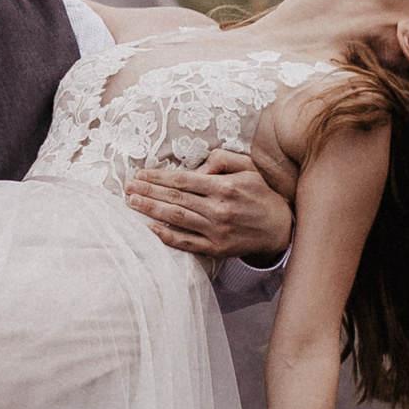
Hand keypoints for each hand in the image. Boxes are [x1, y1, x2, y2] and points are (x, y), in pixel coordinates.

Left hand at [123, 145, 293, 265]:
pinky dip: (167, 236)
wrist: (281, 228)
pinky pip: (187, 242)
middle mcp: (218, 209)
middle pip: (175, 199)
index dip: (158, 177)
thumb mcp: (248, 168)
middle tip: (127, 187)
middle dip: (148, 192)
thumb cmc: (261, 193)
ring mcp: (216, 231)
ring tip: (132, 203)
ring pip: (177, 218)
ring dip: (151, 210)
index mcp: (224, 187)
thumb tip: (198, 167)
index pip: (183, 180)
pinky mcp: (216, 248)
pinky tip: (151, 228)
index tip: (139, 174)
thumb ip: (222, 159)